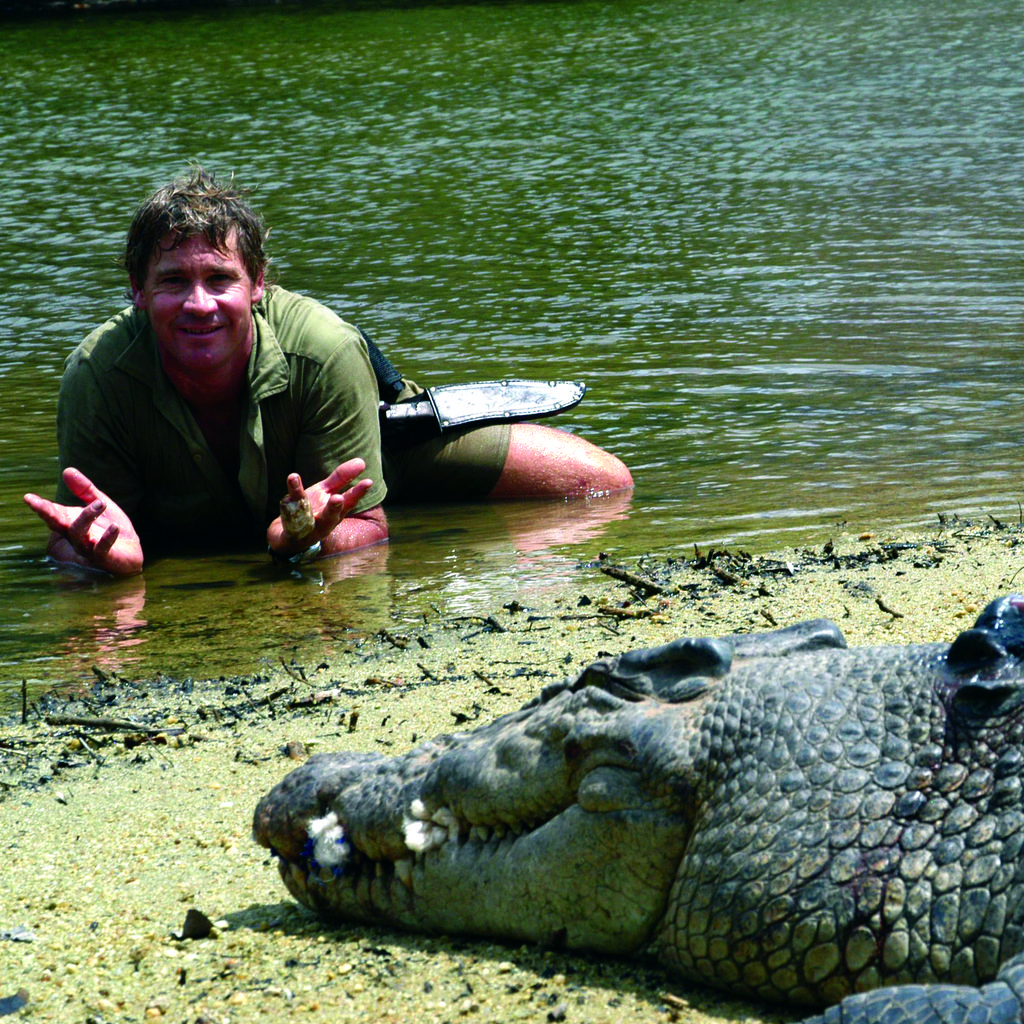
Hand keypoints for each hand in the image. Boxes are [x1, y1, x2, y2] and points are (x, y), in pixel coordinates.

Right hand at [24, 467, 143, 575]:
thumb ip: (85, 489)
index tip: (28, 497)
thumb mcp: (100, 504)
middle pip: (58, 525)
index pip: (53, 513)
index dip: (41, 506)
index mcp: (71, 522)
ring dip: (86, 517)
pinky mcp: (104, 559)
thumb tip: (67, 470)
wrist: (130, 555)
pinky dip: (107, 538)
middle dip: (47, 514)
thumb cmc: (110, 529)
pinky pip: (101, 549)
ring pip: (78, 534)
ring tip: (101, 503)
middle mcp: (75, 536)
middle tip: (37, 504)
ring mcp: (88, 549)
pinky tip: (114, 527)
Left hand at [267, 458, 376, 557]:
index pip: (349, 502)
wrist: (291, 533)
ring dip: (306, 508)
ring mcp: (307, 525)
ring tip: (314, 495)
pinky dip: (293, 492)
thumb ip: (342, 478)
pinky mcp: (292, 523)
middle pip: (330, 516)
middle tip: (338, 498)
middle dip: (334, 508)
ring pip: (309, 517)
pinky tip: (293, 477)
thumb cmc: (314, 510)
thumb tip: (361, 461)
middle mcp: (324, 521)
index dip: (358, 492)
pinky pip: (291, 508)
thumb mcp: (328, 493)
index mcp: (337, 513)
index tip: (368, 482)